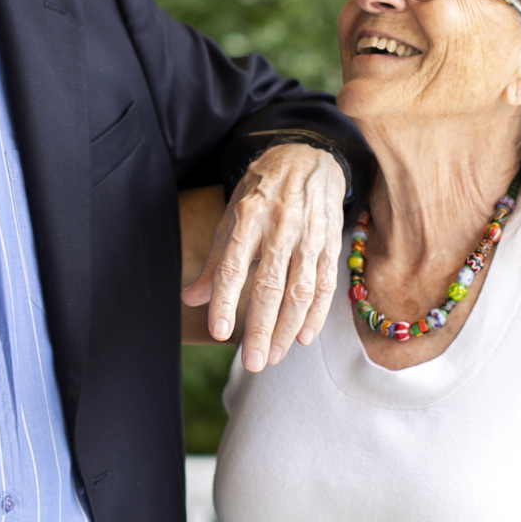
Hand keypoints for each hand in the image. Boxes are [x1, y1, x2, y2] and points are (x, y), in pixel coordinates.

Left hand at [181, 144, 345, 371]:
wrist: (308, 158)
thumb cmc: (262, 193)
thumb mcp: (232, 217)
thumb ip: (215, 262)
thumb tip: (191, 298)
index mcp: (249, 218)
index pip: (234, 266)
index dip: (226, 300)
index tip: (220, 332)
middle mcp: (280, 227)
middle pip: (270, 285)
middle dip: (262, 328)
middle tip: (253, 363)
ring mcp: (309, 236)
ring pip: (300, 291)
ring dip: (287, 329)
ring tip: (273, 357)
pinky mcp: (330, 244)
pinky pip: (325, 284)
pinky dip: (316, 314)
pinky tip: (303, 338)